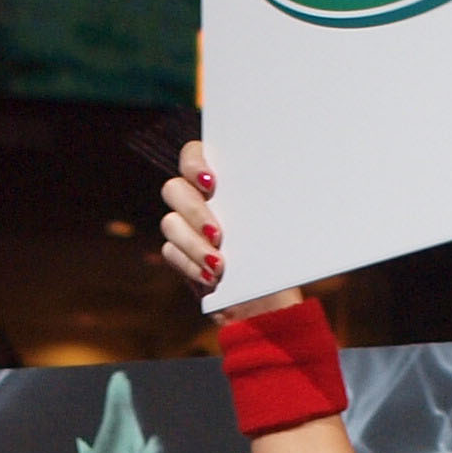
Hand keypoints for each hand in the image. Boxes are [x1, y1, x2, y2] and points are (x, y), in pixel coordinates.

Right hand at [155, 140, 301, 318]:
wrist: (269, 298)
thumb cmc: (279, 256)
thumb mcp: (280, 226)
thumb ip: (270, 201)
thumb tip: (279, 185)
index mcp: (223, 180)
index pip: (193, 154)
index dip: (194, 163)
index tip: (211, 183)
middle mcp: (199, 198)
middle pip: (175, 189)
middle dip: (195, 211)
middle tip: (217, 233)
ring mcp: (186, 226)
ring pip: (170, 223)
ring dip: (193, 244)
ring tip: (219, 264)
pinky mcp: (180, 254)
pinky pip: (171, 253)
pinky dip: (191, 266)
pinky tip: (212, 278)